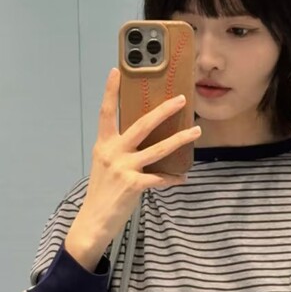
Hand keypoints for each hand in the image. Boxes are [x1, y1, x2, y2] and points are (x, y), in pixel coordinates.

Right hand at [67, 68, 200, 252]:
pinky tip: (182, 178)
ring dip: (180, 139)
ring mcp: (123, 168)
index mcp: (104, 144)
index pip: (106, 113)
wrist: (93, 220)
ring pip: (158, 149)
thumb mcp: (106, 164)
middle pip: (142, 125)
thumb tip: (146, 139)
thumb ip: (120, 150)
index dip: (110, 91)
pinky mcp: (133, 185)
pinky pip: (160, 178)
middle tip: (181, 100)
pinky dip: (173, 178)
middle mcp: (113, 152)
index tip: (116, 71)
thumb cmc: (103, 191)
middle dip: (164, 111)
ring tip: (196, 131)